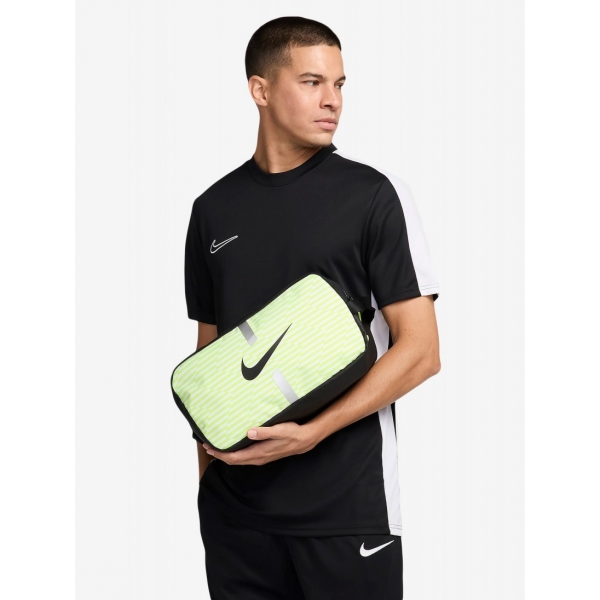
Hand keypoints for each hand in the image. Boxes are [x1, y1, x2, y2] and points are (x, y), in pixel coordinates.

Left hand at [202, 422, 319, 465]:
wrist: (304, 440)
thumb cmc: (292, 433)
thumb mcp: (279, 430)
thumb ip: (264, 432)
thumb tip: (249, 432)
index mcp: (259, 453)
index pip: (235, 457)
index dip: (220, 454)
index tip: (209, 447)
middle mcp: (258, 458)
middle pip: (234, 460)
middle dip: (219, 455)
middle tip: (206, 446)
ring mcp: (260, 457)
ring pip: (239, 460)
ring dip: (226, 455)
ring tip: (215, 446)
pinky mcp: (263, 454)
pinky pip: (244, 457)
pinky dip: (234, 453)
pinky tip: (232, 446)